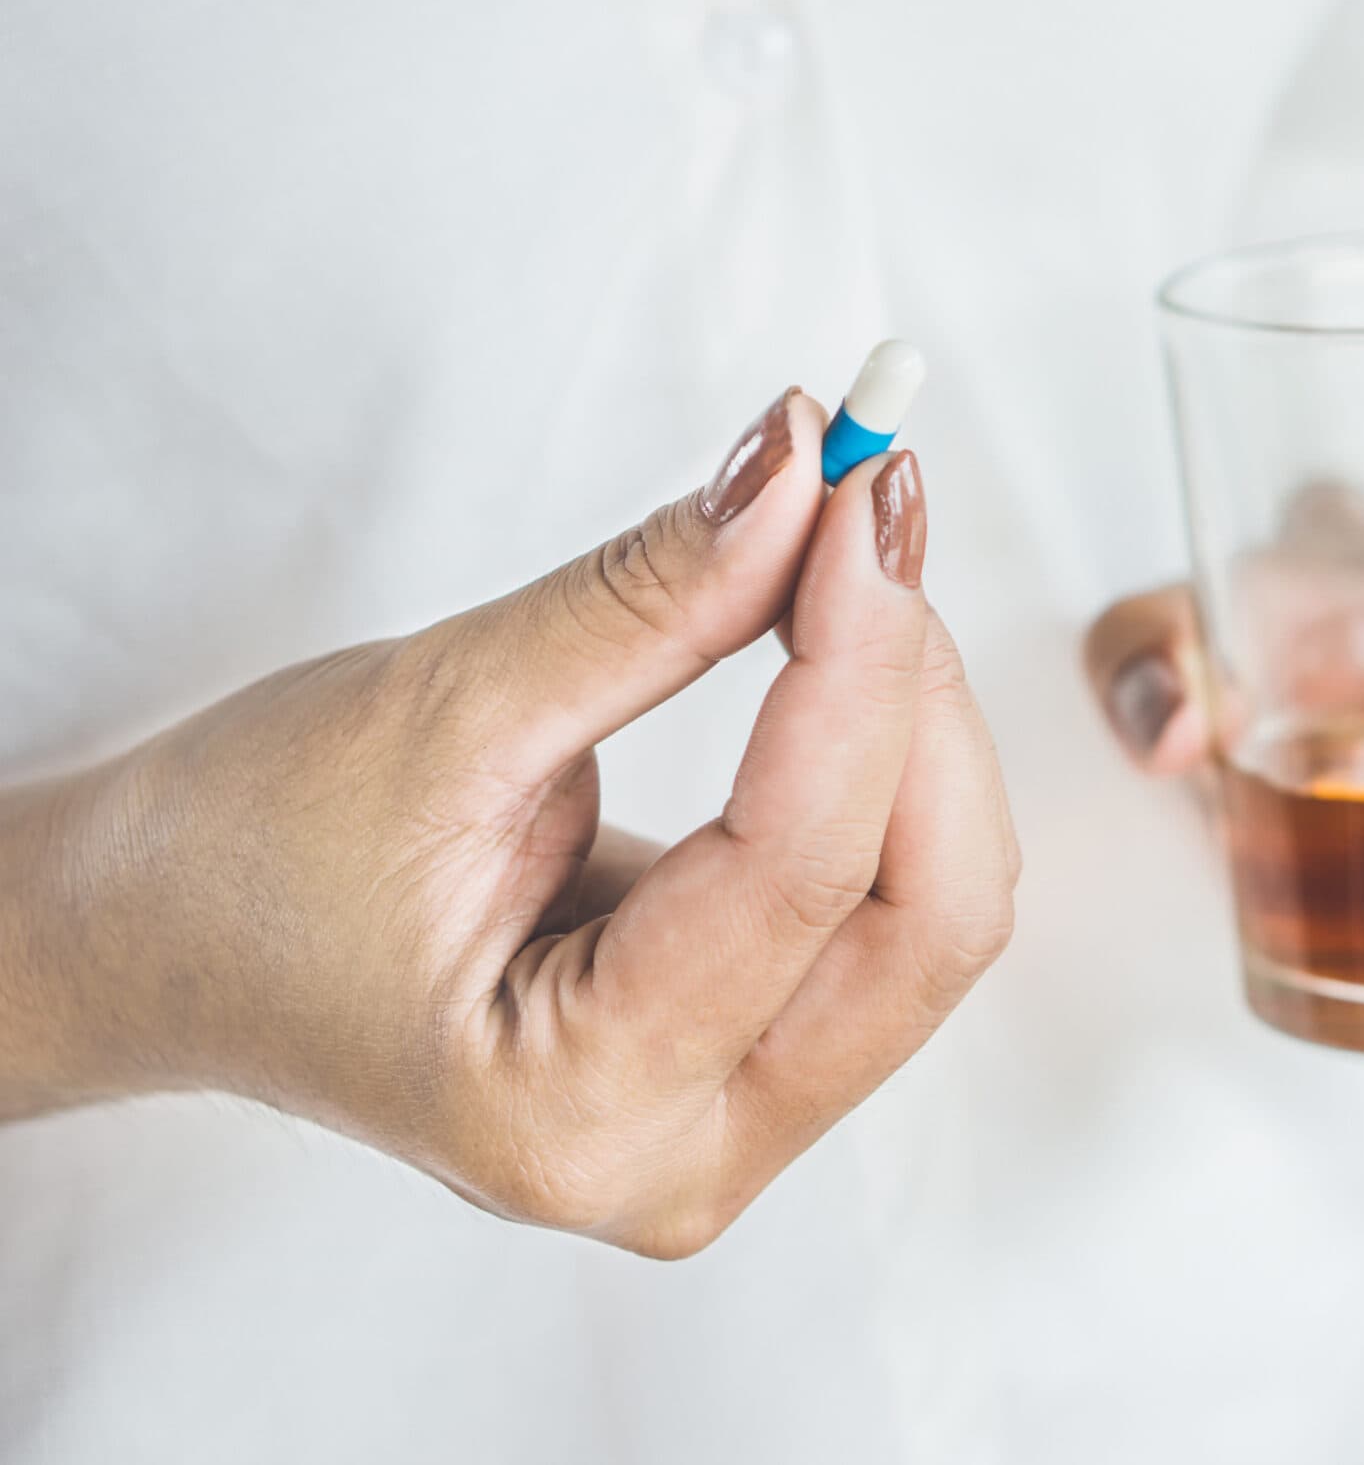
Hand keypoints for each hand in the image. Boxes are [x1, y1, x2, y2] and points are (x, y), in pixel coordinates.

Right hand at [0, 391, 1017, 1254]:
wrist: (164, 939)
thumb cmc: (249, 857)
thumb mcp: (443, 709)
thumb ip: (651, 600)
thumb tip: (806, 473)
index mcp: (576, 1109)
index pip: (804, 868)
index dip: (862, 657)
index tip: (862, 487)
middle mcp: (679, 1156)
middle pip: (925, 919)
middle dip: (916, 701)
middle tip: (867, 515)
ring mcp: (729, 1118)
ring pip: (932, 911)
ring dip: (915, 722)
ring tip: (842, 563)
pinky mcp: (751, 1053)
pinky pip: (888, 904)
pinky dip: (883, 760)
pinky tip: (839, 649)